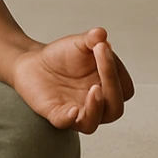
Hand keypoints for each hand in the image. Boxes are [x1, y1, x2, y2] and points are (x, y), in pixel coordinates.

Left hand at [11, 26, 134, 133]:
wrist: (33, 61)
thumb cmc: (62, 56)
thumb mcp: (78, 44)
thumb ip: (91, 40)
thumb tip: (101, 34)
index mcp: (107, 88)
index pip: (124, 88)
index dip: (117, 71)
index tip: (102, 47)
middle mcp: (96, 105)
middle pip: (115, 108)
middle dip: (112, 86)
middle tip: (101, 58)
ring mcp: (76, 112)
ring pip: (93, 122)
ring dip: (96, 108)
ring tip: (95, 89)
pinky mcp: (56, 114)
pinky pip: (65, 123)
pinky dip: (70, 118)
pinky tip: (72, 110)